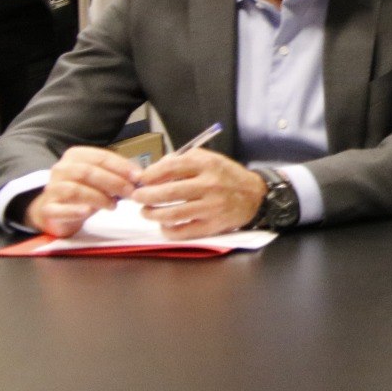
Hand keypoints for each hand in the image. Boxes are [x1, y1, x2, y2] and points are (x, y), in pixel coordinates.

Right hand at [27, 146, 142, 237]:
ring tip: (114, 206)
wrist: (55, 210)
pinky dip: (74, 210)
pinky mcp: (48, 208)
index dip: (121, 166)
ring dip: (99, 198)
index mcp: (75, 156)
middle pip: (89, 172)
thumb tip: (139, 176)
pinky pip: (59, 209)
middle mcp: (62, 169)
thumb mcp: (100, 178)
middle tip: (130, 192)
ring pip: (76, 190)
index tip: (138, 176)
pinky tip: (87, 212)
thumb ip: (116, 174)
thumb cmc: (83, 191)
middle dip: (114, 182)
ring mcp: (53, 188)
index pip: (101, 157)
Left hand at [132, 148, 266, 239]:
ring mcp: (211, 207)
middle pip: (168, 192)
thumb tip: (154, 171)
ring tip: (146, 212)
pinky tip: (164, 225)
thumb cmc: (227, 176)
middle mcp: (210, 185)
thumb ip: (182, 160)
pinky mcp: (213, 226)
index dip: (150, 174)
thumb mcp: (209, 159)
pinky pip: (183, 231)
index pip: (171, 168)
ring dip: (152, 214)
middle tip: (137, 197)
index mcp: (207, 164)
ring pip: (172, 214)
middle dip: (146, 196)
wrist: (254, 196)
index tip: (141, 179)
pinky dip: (168, 230)